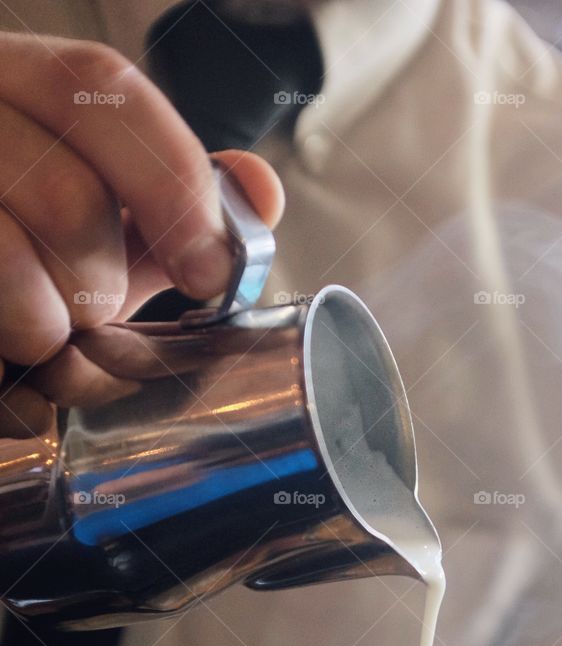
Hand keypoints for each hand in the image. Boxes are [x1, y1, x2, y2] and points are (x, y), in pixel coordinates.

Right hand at [0, 34, 283, 434]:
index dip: (172, 183)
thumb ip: (175, 201)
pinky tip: (1, 362)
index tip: (211, 274)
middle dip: (99, 283)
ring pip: (6, 262)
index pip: (99, 89)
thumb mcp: (104, 209)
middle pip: (65, 194)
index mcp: (15, 79)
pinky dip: (1, 373)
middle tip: (88, 310)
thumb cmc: (29, 245)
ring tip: (34, 333)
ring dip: (42, 328)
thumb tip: (259, 191)